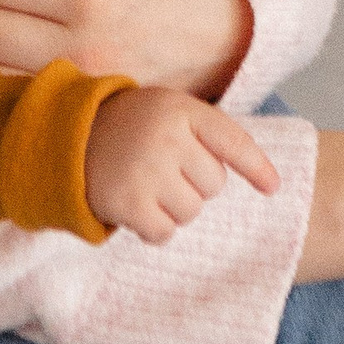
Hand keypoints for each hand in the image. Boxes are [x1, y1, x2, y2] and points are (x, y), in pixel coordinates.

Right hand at [83, 85, 279, 244]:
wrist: (70, 136)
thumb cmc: (135, 128)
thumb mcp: (171, 112)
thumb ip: (212, 134)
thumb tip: (270, 181)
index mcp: (181, 110)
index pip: (233, 143)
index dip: (257, 167)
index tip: (273, 188)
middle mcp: (166, 138)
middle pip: (213, 186)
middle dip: (193, 184)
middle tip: (162, 167)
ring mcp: (146, 170)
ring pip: (191, 212)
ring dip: (174, 207)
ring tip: (147, 183)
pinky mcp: (127, 202)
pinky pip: (164, 233)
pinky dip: (154, 227)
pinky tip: (136, 205)